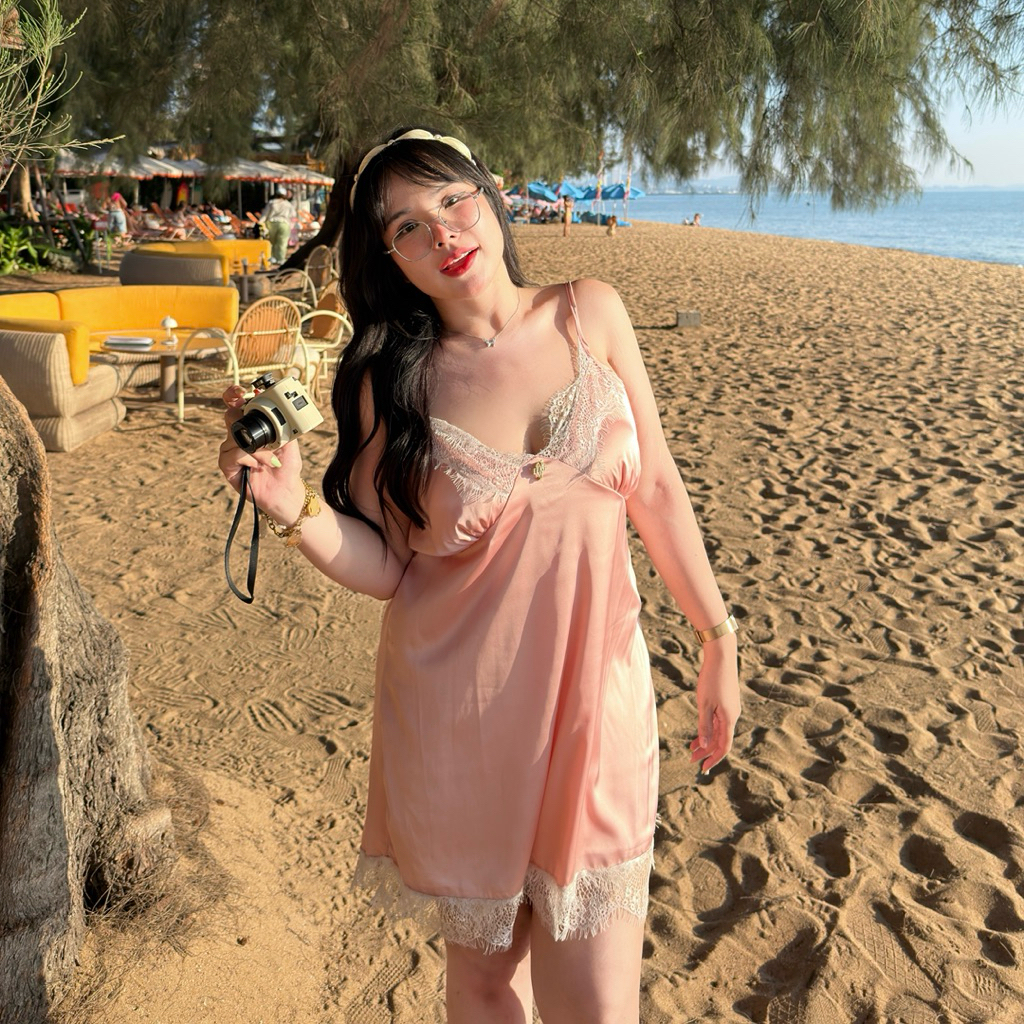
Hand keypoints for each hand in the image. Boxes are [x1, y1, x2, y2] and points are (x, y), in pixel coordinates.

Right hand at [218, 384, 305, 523]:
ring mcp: (231, 451)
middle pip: (230, 416)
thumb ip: (285, 424)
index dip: (233, 395)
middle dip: (240, 415)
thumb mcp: (290, 441)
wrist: (286, 492)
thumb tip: (283, 407)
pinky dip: (248, 459)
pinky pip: (232, 454)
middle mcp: (238, 436)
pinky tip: (258, 466)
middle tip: (253, 421)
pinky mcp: (227, 466)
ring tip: (271, 460)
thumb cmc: (287, 467)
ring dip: (256, 448)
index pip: (236, 406)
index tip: (240, 391)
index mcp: (252, 427)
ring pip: (234, 437)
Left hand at [689, 637, 740, 774]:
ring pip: (719, 731)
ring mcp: (731, 709)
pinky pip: (719, 721)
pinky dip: (709, 728)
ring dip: (706, 740)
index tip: (702, 768)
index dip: (713, 759)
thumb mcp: (704, 704)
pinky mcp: (727, 702)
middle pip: (720, 740)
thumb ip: (705, 725)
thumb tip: (705, 745)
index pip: (723, 746)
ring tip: (691, 748)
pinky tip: (699, 731)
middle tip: (691, 760)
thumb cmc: (712, 679)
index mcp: (729, 719)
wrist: (722, 656)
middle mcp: (732, 716)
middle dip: (706, 751)